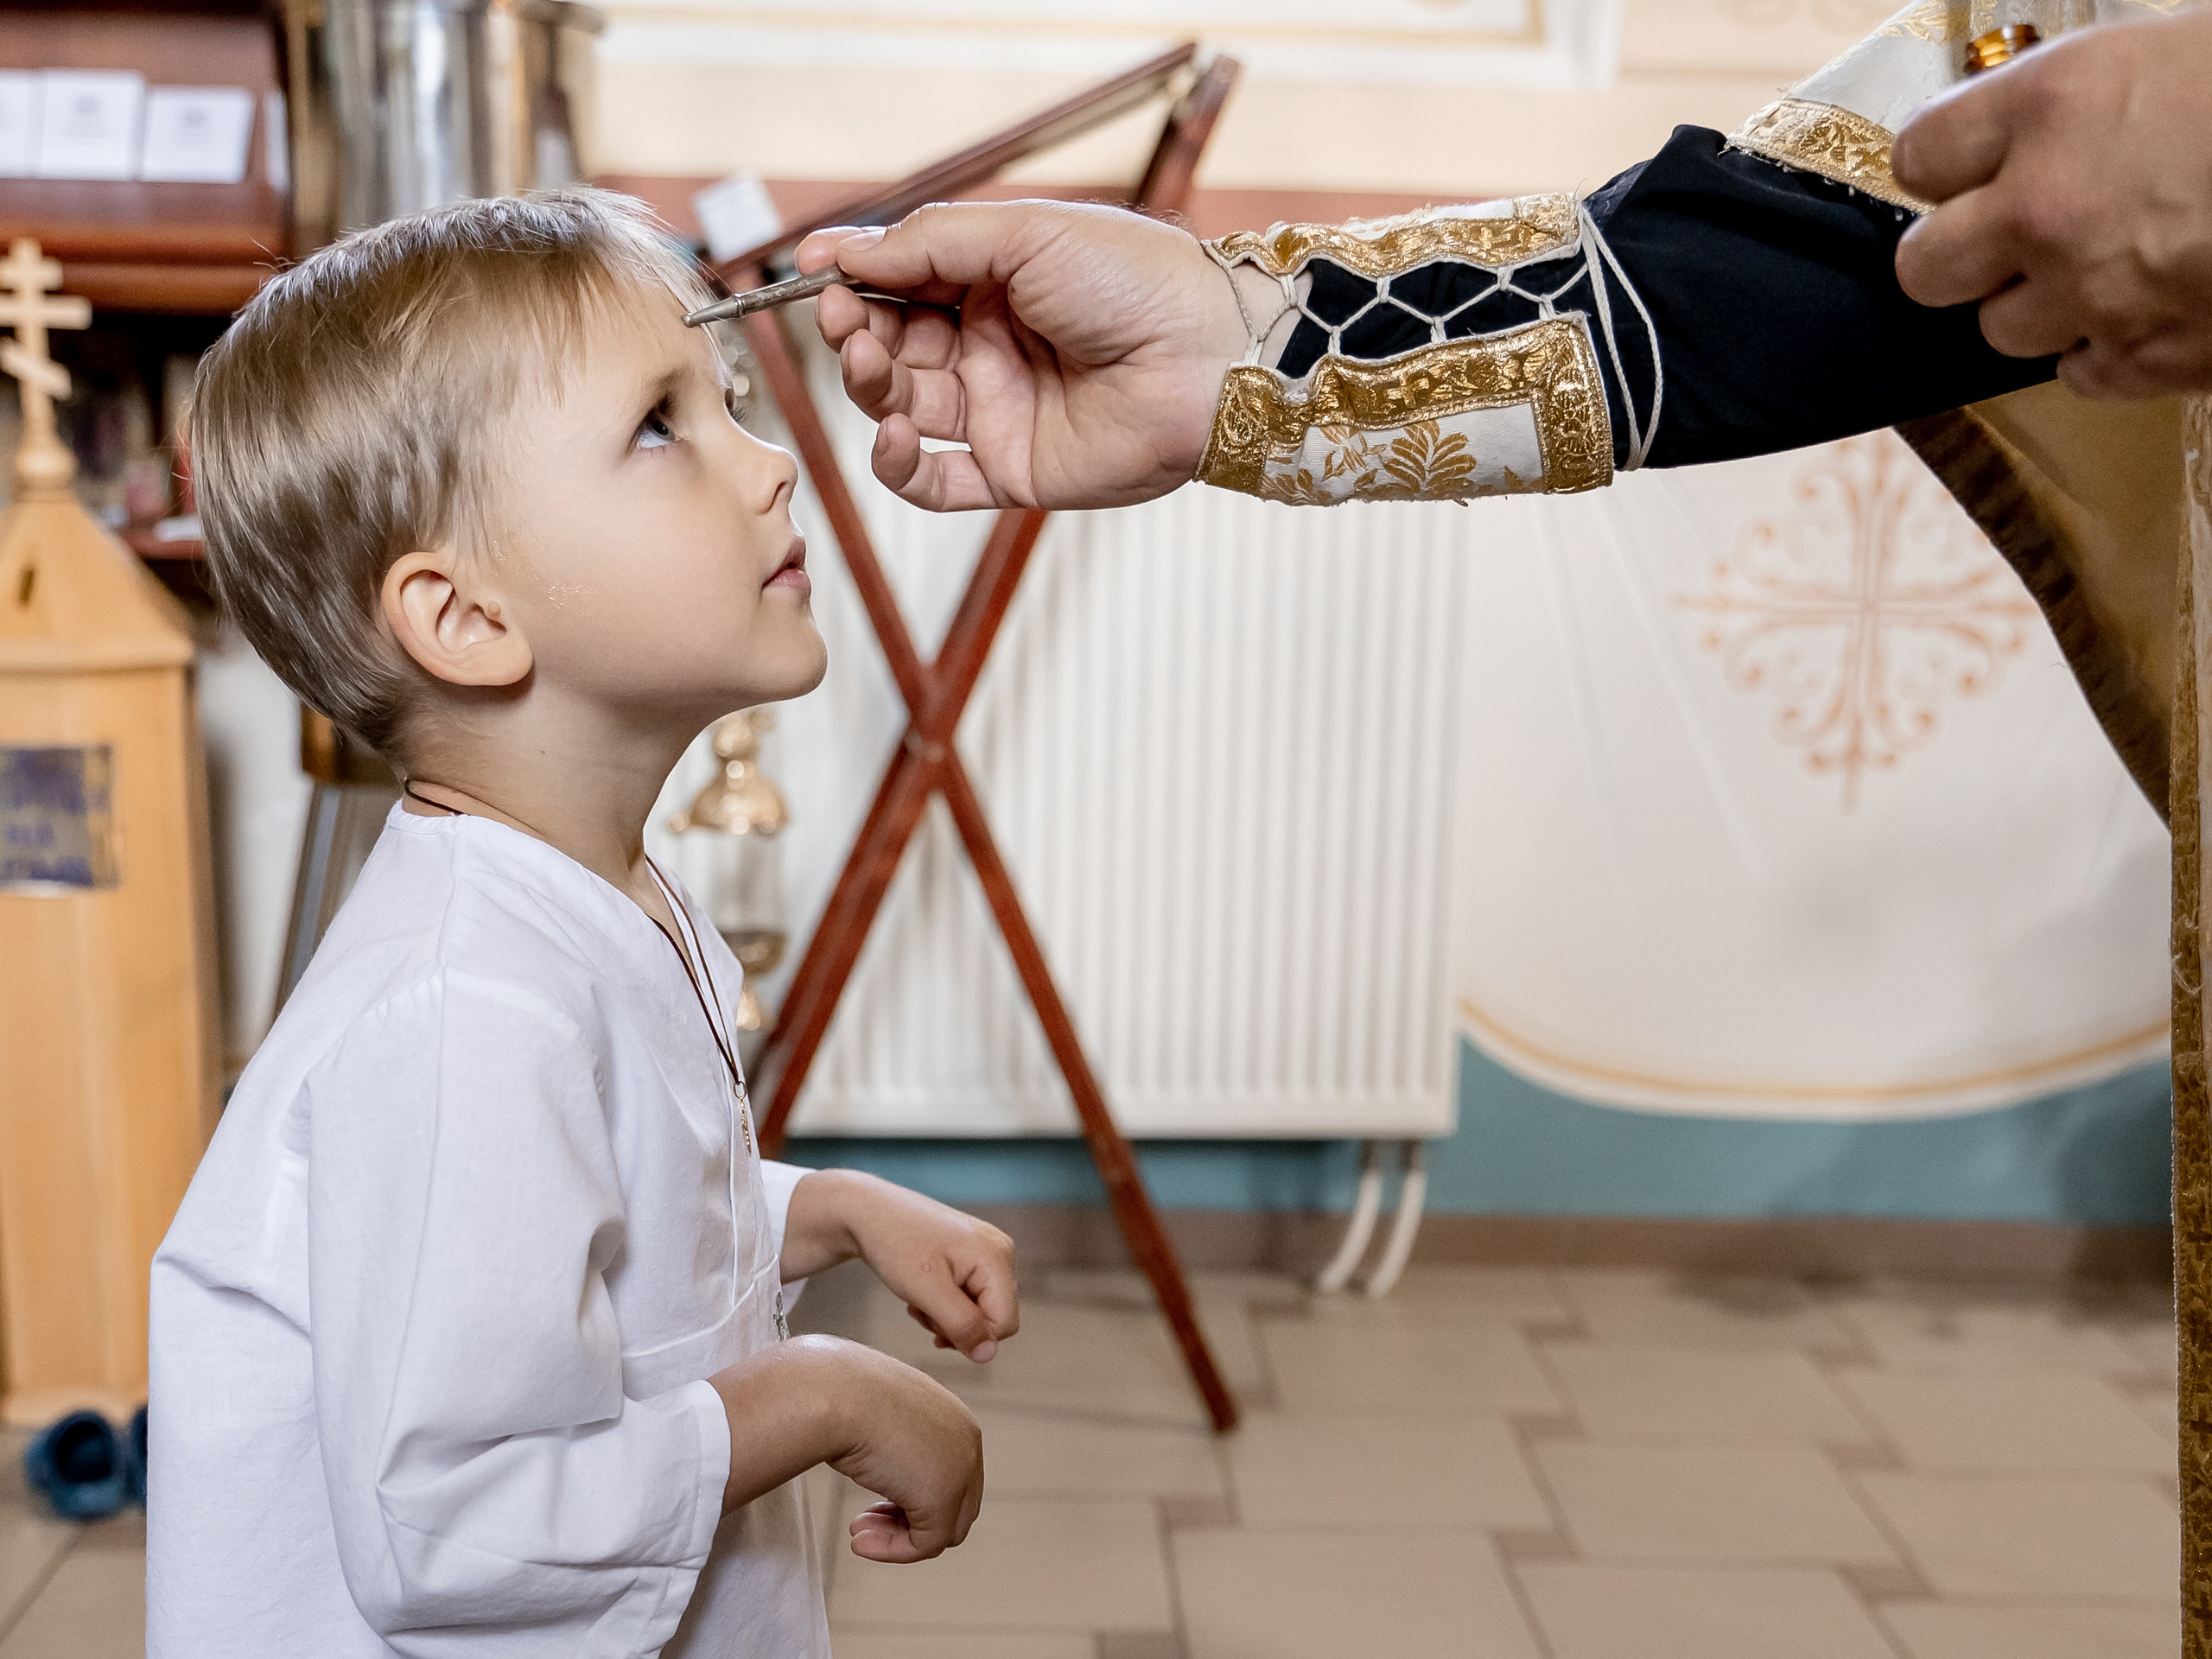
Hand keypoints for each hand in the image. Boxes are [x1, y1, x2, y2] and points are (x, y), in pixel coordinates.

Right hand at [709, 1333, 983, 1562]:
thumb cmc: (843, 1395)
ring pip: (942, 1529)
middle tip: (863, 1524)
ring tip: (858, 1535)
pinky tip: (858, 1541)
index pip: (948, 1474)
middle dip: (906, 1519)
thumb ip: (891, 1440)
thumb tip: (880, 1462)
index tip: (872, 1507)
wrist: (836, 1394)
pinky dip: (892, 1550)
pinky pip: (924, 1543)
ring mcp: (960, 1469)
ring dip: (898, 1538)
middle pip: (952, 1504)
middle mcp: (966, 1441)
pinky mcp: (943, 1498)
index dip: (909, 1498)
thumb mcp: (877, 1414)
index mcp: (952, 1417)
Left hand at [782, 1170, 1019, 1361]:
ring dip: (947, 1316)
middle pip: (993, 1318)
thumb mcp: (925, 1290)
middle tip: (921, 1310)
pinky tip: (923, 1292)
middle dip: (956, 1326)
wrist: (869, 1211)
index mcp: (996, 1258)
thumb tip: (988, 1356)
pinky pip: (970, 1296)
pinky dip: (945, 1303)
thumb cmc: (895, 1243)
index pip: (1004, 1325)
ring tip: (919, 1300)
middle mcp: (1000, 1253)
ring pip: (980, 1310)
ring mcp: (987, 1252)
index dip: (970, 1337)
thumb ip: (960, 1323)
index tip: (932, 1326)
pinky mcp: (973, 1255)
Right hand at [797, 201, 1250, 511]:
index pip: (899, 281)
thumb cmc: (1132, 280)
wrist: (1205, 358)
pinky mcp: (1013, 471)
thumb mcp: (1024, 233)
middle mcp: (990, 346)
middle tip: (843, 320)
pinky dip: (899, 466)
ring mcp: (999, 411)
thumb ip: (930, 244)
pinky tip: (891, 436)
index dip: (852, 278)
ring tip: (872, 365)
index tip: (810, 273)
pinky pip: (936, 484)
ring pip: (901, 406)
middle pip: (890, 345)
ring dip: (869, 386)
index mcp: (994, 281)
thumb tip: (841, 251)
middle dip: (854, 332)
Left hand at [1892, 9, 2211, 397]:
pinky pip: (2079, 374)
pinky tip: (2148, 309)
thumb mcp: (2175, 53)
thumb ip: (2083, 103)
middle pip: (1925, 269)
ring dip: (2038, 305)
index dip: (1943, 166)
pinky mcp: (2149, 358)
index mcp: (2052, 107)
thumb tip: (2037, 132)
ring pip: (2000, 330)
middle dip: (1958, 255)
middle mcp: (2047, 209)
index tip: (1967, 167)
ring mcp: (2093, 294)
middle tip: (2003, 237)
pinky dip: (2103, 350)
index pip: (1919, 156)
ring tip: (2100, 269)